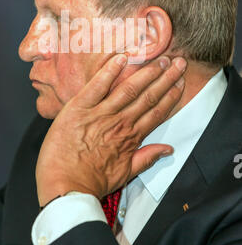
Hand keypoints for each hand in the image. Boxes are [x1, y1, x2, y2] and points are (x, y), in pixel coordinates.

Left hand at [36, 55, 186, 206]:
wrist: (64, 186)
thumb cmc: (91, 181)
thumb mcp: (124, 175)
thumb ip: (146, 158)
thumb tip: (168, 149)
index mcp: (130, 137)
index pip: (156, 112)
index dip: (170, 96)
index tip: (180, 83)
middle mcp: (119, 122)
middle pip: (148, 96)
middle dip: (165, 78)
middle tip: (178, 62)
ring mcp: (100, 113)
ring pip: (128, 89)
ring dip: (146, 72)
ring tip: (160, 59)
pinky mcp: (79, 107)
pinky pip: (96, 85)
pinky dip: (109, 71)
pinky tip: (122, 58)